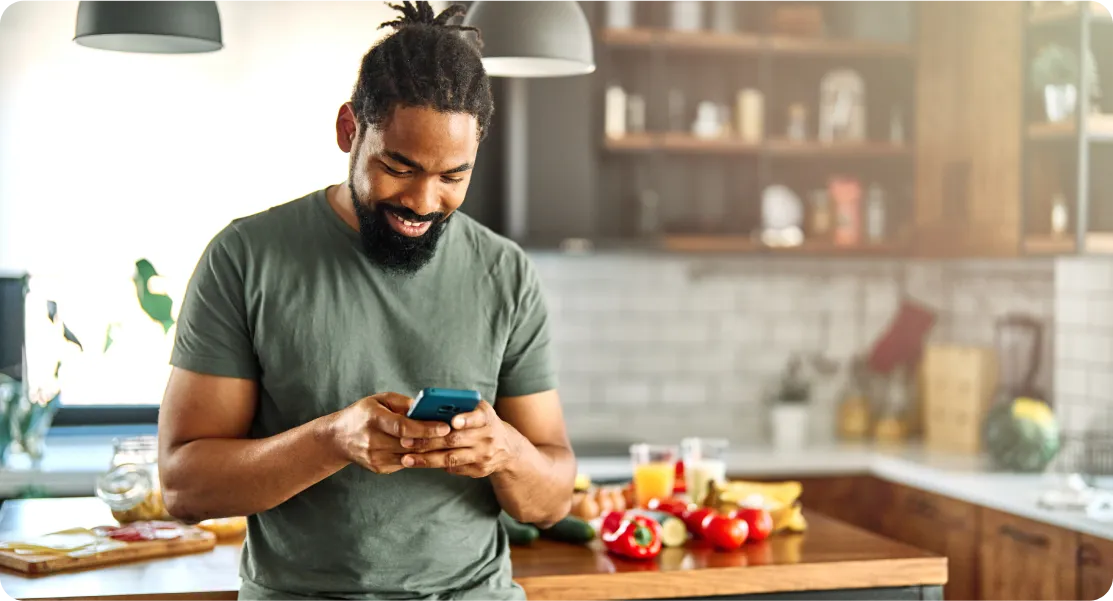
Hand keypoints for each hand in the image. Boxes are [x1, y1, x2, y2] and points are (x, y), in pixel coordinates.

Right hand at [330, 392, 451, 474]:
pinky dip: (421, 457)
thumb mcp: (380, 400)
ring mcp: (375, 458)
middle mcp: (372, 441)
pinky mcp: (379, 468)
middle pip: (411, 444)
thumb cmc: (364, 414)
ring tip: (450, 443)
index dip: (426, 427)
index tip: (446, 426)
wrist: (339, 438)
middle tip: (456, 435)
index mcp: (373, 419)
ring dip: (432, 450)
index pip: (403, 427)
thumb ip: (404, 404)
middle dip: (435, 440)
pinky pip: (406, 463)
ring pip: (411, 456)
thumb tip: (429, 408)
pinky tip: (434, 450)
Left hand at [400, 401, 521, 477]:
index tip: (453, 421)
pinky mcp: (478, 470)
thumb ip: (460, 407)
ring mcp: (483, 456)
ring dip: (426, 459)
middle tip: (406, 441)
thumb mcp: (479, 410)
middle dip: (428, 441)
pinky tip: (417, 463)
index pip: (477, 417)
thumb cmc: (483, 422)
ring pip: (451, 458)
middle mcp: (487, 437)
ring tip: (406, 459)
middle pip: (455, 440)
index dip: (465, 419)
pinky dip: (434, 465)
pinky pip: (453, 468)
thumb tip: (428, 408)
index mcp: (486, 417)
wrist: (507, 448)